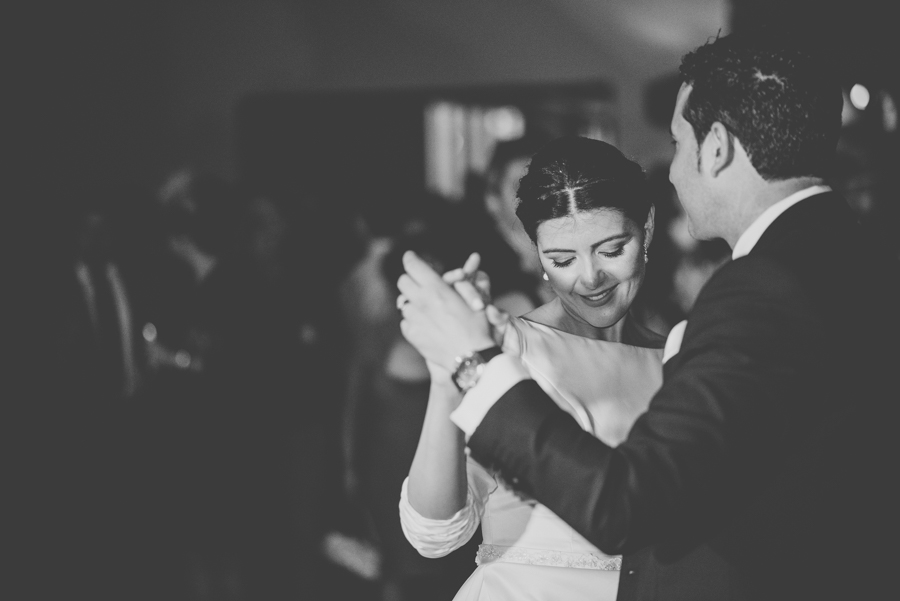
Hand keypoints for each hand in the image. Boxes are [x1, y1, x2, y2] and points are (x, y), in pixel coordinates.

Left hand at [398, 251, 495, 370]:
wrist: (471, 357)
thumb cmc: (477, 327)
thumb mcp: (472, 300)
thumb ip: (456, 286)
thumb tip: (444, 279)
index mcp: (436, 289)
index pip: (413, 266)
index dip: (410, 259)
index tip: (410, 257)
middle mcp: (421, 301)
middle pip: (403, 282)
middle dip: (410, 280)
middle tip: (419, 283)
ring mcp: (414, 319)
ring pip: (403, 303)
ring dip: (412, 302)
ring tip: (426, 308)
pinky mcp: (411, 334)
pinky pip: (405, 322)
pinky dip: (413, 321)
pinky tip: (426, 325)